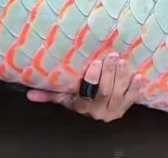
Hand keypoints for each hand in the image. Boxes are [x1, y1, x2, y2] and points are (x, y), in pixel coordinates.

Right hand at [26, 52, 143, 121]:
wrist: (98, 111)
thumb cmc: (79, 98)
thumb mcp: (64, 97)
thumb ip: (49, 94)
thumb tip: (30, 94)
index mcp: (82, 105)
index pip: (86, 94)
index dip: (92, 80)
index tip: (94, 64)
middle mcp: (98, 110)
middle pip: (105, 92)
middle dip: (109, 74)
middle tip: (111, 56)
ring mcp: (114, 110)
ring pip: (119, 94)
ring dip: (121, 77)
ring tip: (122, 62)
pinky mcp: (125, 107)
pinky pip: (132, 99)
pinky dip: (136, 88)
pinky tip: (138, 76)